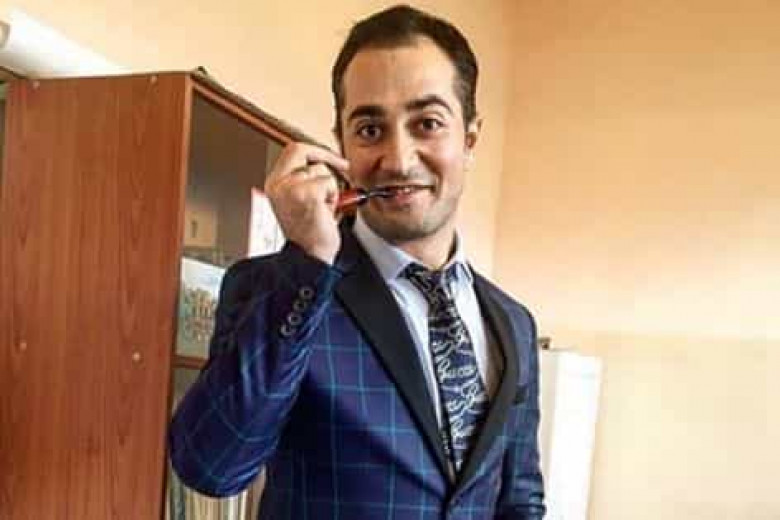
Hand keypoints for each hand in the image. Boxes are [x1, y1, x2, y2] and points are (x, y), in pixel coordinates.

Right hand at [264, 143, 348, 263]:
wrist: (309, 256)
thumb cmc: (309, 234)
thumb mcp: (300, 201)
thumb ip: (305, 179)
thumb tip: (326, 162)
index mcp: (274, 184)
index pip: (292, 150)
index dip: (314, 150)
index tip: (331, 157)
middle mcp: (278, 184)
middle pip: (302, 150)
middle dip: (326, 158)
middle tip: (343, 166)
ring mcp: (290, 187)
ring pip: (320, 169)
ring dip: (329, 189)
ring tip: (323, 208)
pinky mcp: (306, 194)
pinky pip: (329, 183)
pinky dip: (333, 198)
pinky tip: (326, 212)